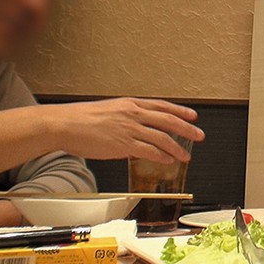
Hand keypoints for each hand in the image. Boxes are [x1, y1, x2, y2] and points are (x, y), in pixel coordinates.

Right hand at [45, 98, 204, 163]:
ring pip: (162, 137)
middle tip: (199, 135)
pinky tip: (168, 160)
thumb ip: (126, 117)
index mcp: (130, 104)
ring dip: (177, 147)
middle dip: (187, 129)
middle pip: (168, 121)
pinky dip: (161, 156)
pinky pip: (148, 150)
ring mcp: (129, 128)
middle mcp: (133, 114)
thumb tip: (137, 127)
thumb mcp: (109, 110)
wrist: (63, 124)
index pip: (162, 106)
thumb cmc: (80, 118)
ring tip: (186, 155)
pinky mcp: (123, 143)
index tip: (193, 116)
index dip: (180, 112)